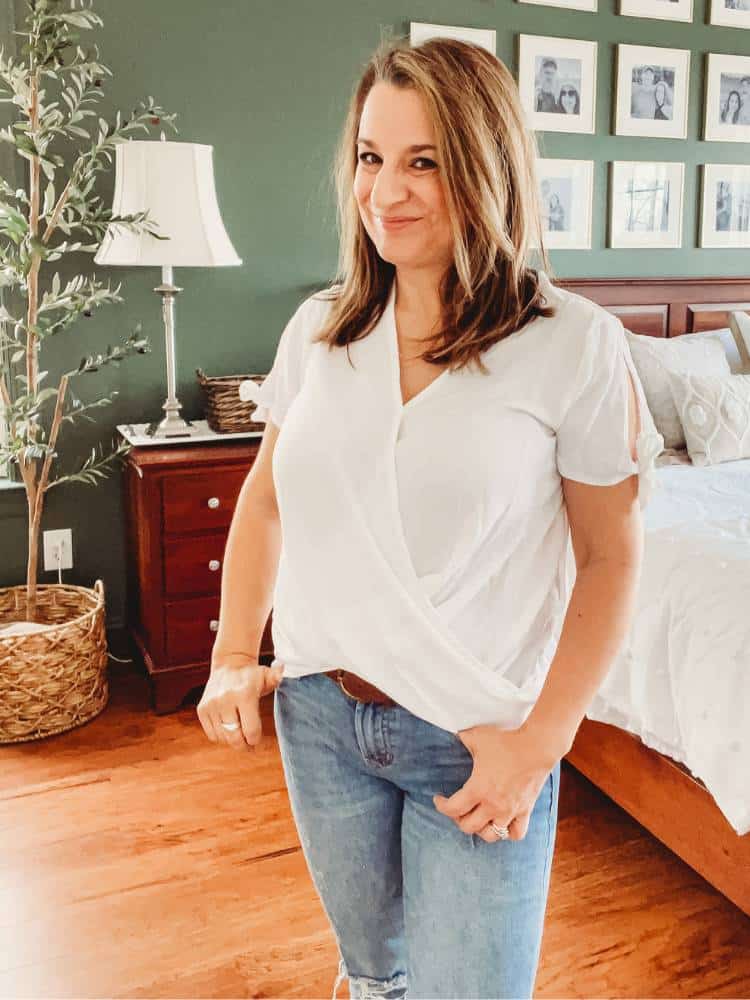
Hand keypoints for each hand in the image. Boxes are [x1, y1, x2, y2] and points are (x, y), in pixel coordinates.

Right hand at [196, 658, 283, 750]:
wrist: (229, 664)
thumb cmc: (253, 676)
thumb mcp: (267, 675)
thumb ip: (277, 676)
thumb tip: (282, 669)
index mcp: (244, 694)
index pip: (251, 730)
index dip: (255, 740)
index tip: (257, 740)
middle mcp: (225, 700)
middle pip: (235, 738)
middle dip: (244, 746)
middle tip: (249, 746)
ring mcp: (211, 705)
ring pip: (223, 738)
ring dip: (232, 741)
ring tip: (240, 735)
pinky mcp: (202, 709)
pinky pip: (212, 735)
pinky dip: (221, 736)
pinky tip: (228, 729)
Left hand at [433, 723, 558, 841]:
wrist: (536, 746)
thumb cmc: (506, 741)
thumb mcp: (478, 737)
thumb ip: (463, 738)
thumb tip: (455, 734)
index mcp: (478, 789)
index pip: (453, 808)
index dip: (441, 806)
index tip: (438, 799)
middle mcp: (493, 805)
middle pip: (468, 826)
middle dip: (458, 819)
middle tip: (457, 808)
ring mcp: (510, 811)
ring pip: (491, 835)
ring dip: (481, 829)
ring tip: (478, 818)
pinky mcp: (525, 811)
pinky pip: (516, 833)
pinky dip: (508, 832)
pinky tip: (502, 823)